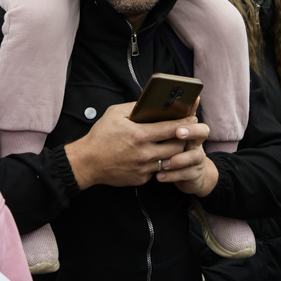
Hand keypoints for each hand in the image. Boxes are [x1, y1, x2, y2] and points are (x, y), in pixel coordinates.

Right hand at [64, 102, 209, 189]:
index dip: (185, 123)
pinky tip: (157, 155)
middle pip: (176, 146)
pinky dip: (159, 162)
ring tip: (176, 142)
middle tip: (188, 130)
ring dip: (175, 151)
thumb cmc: (100, 136)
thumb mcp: (115, 113)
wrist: (87, 163)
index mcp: (140, 135)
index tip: (193, 118)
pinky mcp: (141, 179)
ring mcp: (144, 168)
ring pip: (170, 160)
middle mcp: (145, 153)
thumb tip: (150, 101)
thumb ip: (135, 106)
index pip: (171, 128)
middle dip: (185, 138)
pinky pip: (157, 169)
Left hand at [156, 127, 218, 197]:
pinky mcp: (195, 174)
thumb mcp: (170, 142)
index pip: (196, 122)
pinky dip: (172, 175)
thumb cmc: (174, 154)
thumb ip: (163, 132)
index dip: (191, 124)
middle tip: (178, 133)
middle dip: (190, 132)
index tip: (178, 128)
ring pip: (194, 156)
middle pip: (202, 133)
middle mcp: (197, 144)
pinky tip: (159, 176)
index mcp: (190, 132)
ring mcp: (198, 159)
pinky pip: (187, 174)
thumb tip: (145, 121)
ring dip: (178, 159)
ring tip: (163, 163)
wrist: (190, 176)